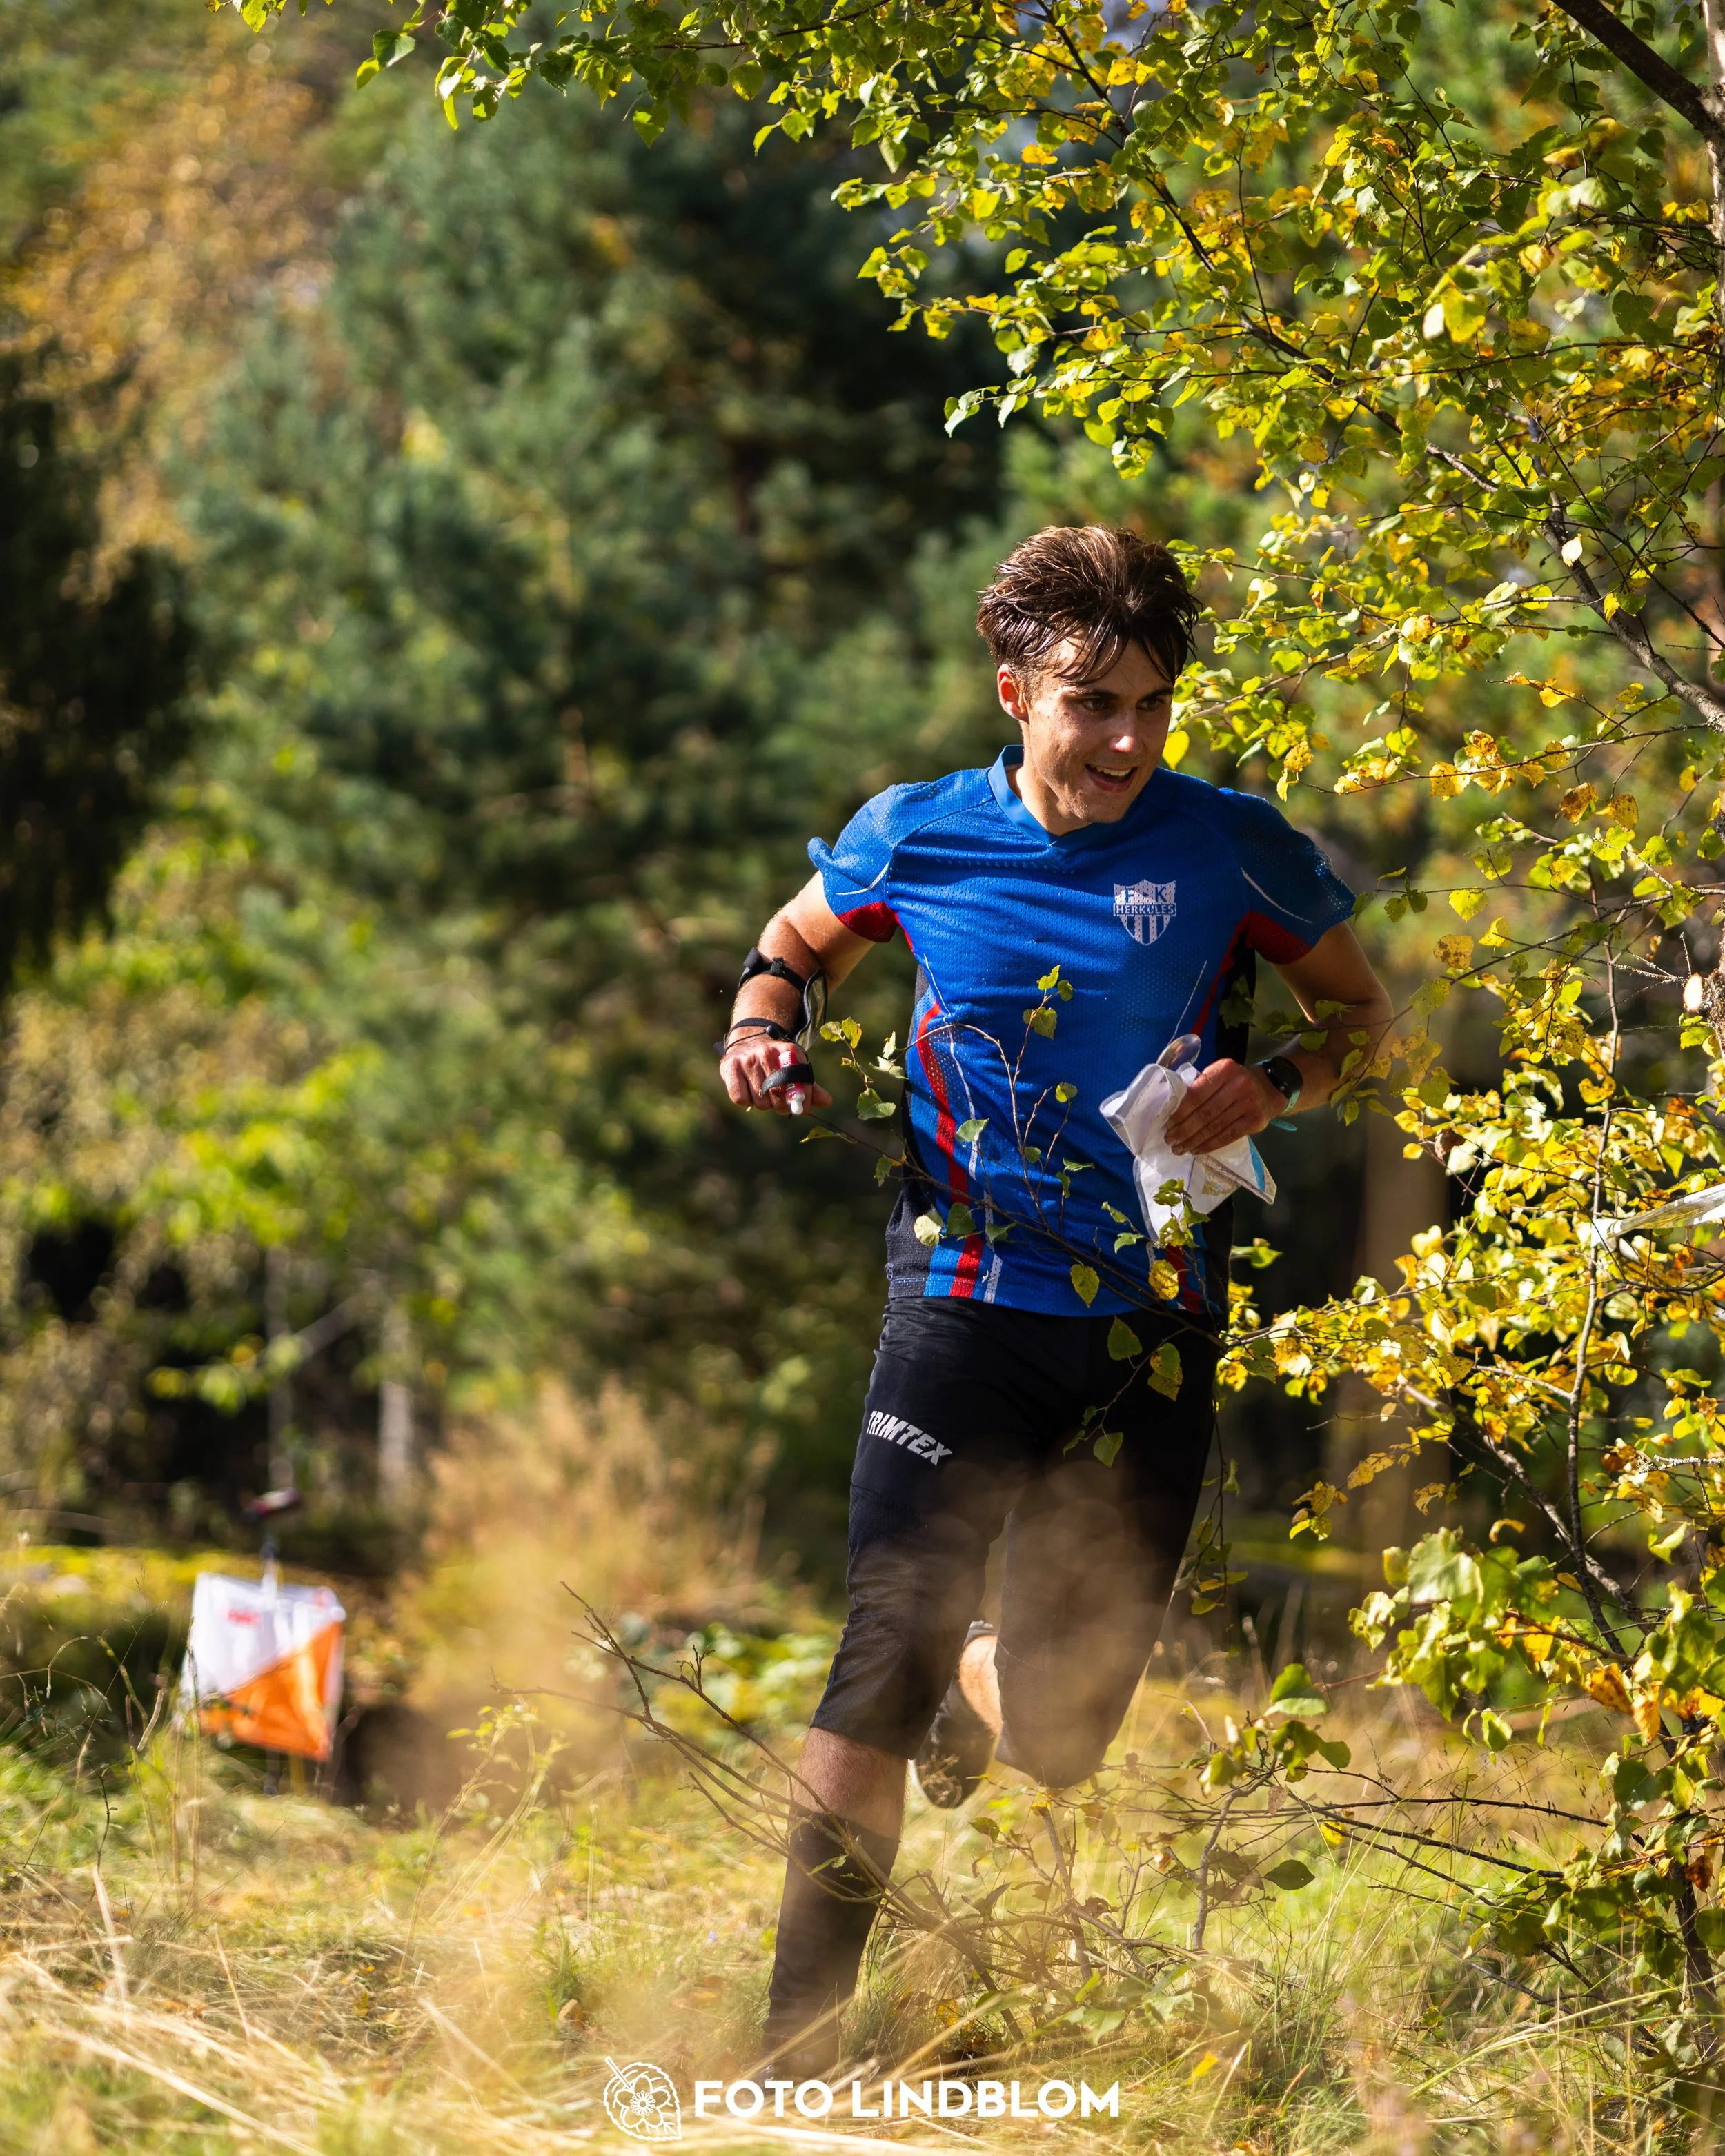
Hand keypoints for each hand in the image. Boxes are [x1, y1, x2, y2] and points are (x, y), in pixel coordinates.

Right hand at [720, 1035, 833, 1113]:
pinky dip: (746, 1101)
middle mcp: (766, 1053)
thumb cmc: (776, 1059)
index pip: (799, 1085)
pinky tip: (749, 1091)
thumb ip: (809, 1085)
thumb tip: (827, 1102)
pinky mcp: (729, 1067)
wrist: (749, 1039)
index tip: (801, 1107)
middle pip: (778, 1096)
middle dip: (782, 1106)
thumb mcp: (794, 1066)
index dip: (802, 1101)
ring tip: (764, 1093)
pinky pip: (741, 1099)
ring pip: (760, 1101)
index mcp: (788, 1051)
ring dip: (764, 1104)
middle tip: (780, 1104)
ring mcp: (746, 1059)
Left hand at [1163, 1058, 1283, 1155]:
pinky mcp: (1255, 1121)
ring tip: (1180, 1148)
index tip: (1167, 1123)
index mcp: (1224, 1069)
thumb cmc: (1236, 1082)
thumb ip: (1201, 1085)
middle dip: (1184, 1129)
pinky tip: (1197, 1149)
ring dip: (1194, 1140)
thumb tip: (1173, 1107)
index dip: (1180, 1111)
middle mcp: (1238, 1085)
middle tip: (1170, 1140)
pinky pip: (1228, 1136)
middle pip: (1205, 1113)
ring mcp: (1249, 1103)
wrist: (1270, 1088)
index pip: (1197, 1094)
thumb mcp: (1221, 1074)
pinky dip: (1210, 1145)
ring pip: (1215, 1127)